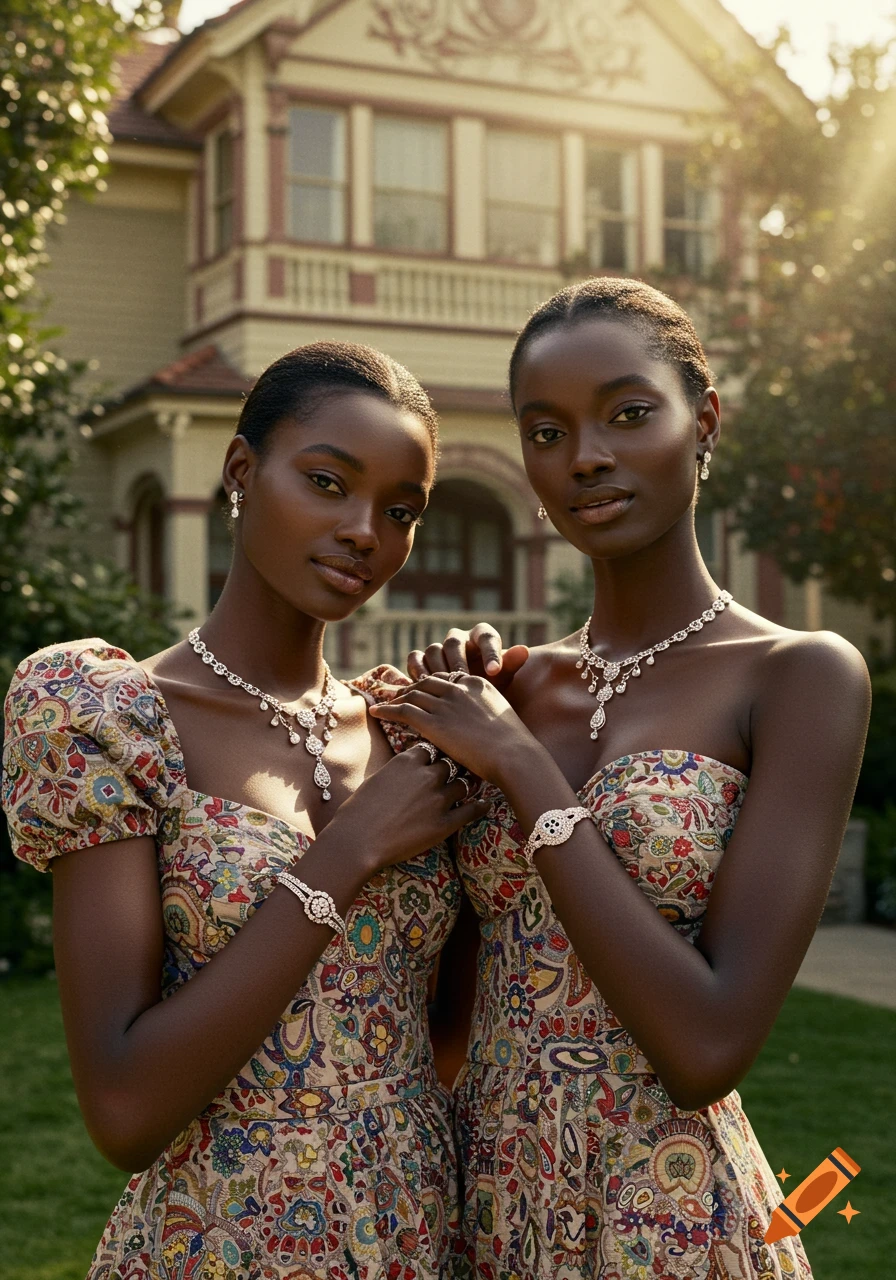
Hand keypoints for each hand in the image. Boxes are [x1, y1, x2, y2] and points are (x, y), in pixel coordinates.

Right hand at [323, 747, 489, 878]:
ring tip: (473, 784)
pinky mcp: (445, 824)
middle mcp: (426, 775)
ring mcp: (438, 799)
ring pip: (463, 784)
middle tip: (460, 767)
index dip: (434, 753)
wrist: (356, 840)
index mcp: (407, 761)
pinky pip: (471, 810)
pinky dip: (480, 806)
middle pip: (449, 763)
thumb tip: (404, 771)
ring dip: (466, 784)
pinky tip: (485, 804)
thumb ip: (397, 771)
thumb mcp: (376, 779)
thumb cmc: (357, 811)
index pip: (430, 748)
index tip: (437, 756)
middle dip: (452, 767)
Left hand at [369, 673, 539, 786]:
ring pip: (411, 694)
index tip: (421, 691)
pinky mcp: (433, 722)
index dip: (430, 685)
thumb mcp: (504, 718)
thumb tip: (481, 725)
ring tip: (384, 703)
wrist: (515, 756)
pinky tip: (376, 712)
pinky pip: (402, 710)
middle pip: (426, 683)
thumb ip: (488, 714)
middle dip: (410, 688)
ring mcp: (445, 704)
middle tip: (396, 695)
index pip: (446, 678)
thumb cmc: (514, 747)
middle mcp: (458, 689)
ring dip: (395, 698)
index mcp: (477, 684)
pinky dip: (386, 709)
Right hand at [407, 622, 528, 693]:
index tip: (494, 672)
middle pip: (454, 642)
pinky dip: (418, 670)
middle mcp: (459, 638)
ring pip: (433, 649)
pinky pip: (415, 658)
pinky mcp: (422, 659)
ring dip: (437, 668)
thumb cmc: (490, 685)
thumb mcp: (503, 677)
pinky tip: (423, 687)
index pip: (486, 637)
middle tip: (463, 678)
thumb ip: (511, 664)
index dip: (489, 653)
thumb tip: (523, 650)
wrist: (470, 700)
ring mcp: (439, 648)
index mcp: (482, 637)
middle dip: (458, 661)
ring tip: (442, 687)